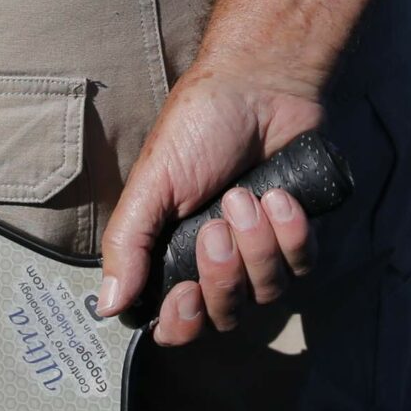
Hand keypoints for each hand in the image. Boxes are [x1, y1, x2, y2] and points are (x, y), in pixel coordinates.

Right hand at [97, 60, 325, 347]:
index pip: (177, 323)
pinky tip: (281, 196)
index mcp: (172, 254)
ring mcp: (261, 252)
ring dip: (257, 244)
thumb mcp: (152, 183)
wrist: (259, 87)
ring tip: (247, 195)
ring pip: (266, 291)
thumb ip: (128, 243)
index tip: (185, 293)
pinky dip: (292, 234)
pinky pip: (303, 265)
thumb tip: (107, 306)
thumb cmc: (198, 129)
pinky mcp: (298, 235)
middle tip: (217, 223)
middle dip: (223, 273)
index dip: (182, 323)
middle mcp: (217, 262)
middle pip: (224, 314)